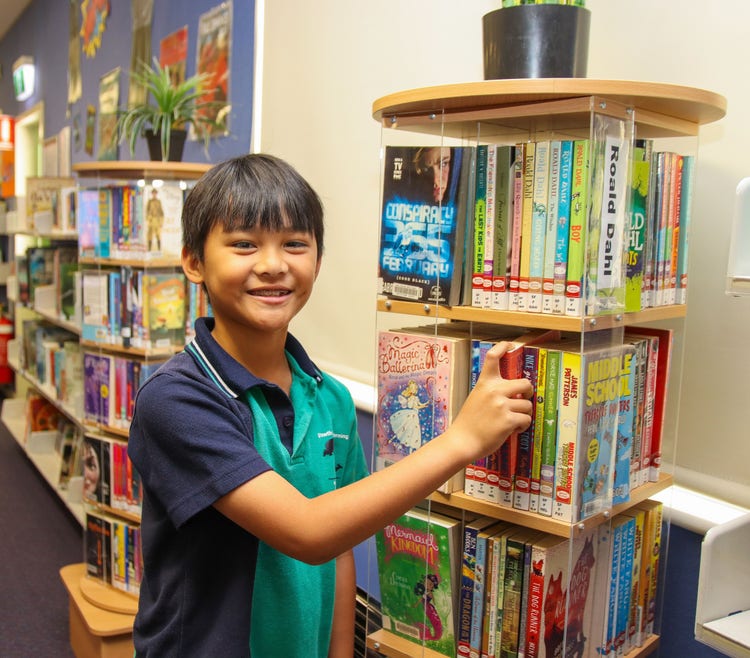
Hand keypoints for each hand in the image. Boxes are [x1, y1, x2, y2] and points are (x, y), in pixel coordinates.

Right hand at [449, 341, 533, 461]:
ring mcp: (502, 405)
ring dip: (523, 415)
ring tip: (512, 422)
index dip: (503, 347)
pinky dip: (522, 426)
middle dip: (528, 392)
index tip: (509, 344)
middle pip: (525, 383)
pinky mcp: (508, 420)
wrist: (462, 441)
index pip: (493, 358)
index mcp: (485, 383)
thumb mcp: (476, 399)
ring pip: (527, 406)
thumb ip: (492, 393)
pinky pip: (526, 420)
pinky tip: (512, 430)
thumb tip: (514, 394)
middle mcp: (494, 391)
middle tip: (524, 399)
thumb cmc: (469, 423)